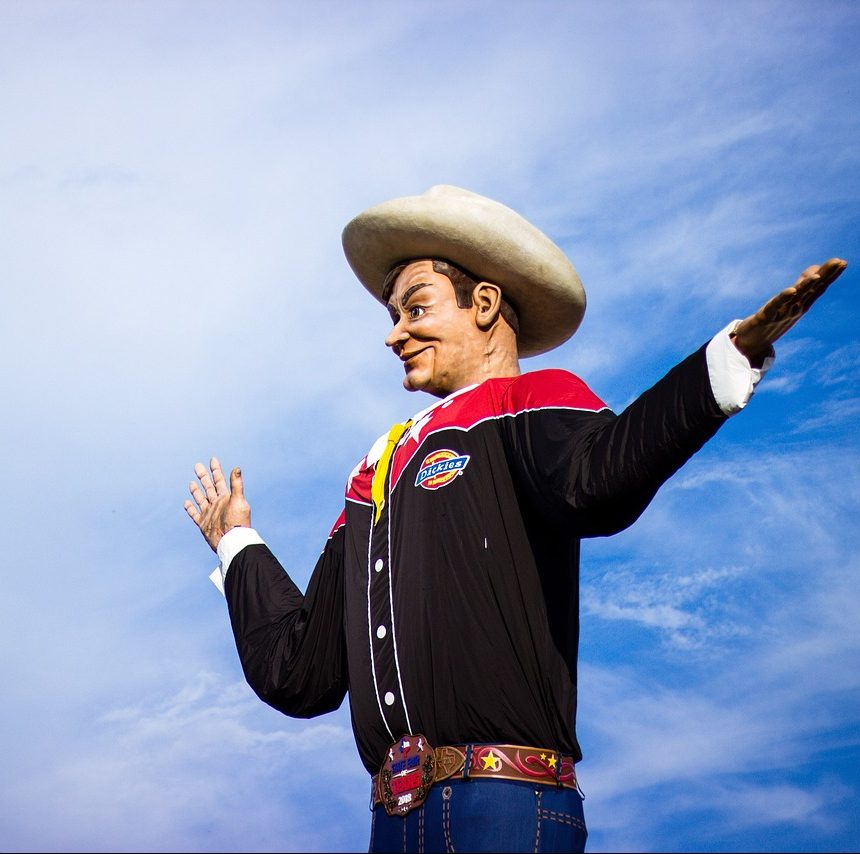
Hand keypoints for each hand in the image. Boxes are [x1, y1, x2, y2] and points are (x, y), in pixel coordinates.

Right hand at [184, 456, 250, 551]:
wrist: (232, 541)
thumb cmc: (238, 522)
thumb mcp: (239, 501)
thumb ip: (237, 485)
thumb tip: (237, 468)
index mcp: (226, 497)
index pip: (219, 480)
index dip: (216, 470)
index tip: (213, 459)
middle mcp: (217, 504)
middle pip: (208, 487)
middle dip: (203, 476)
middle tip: (197, 465)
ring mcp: (209, 513)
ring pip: (201, 499)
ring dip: (196, 490)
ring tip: (192, 482)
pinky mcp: (203, 523)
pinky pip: (194, 514)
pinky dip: (190, 508)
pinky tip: (186, 502)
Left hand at [731, 258, 847, 365]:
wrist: (753, 343)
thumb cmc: (773, 319)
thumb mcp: (790, 300)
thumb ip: (802, 285)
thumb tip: (815, 269)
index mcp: (801, 304)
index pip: (819, 287)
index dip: (830, 275)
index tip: (842, 262)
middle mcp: (795, 308)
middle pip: (811, 289)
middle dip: (825, 276)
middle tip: (839, 263)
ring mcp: (782, 313)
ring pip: (796, 297)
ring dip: (806, 286)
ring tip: (817, 276)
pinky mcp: (765, 316)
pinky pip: (775, 306)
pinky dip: (783, 298)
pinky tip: (791, 290)